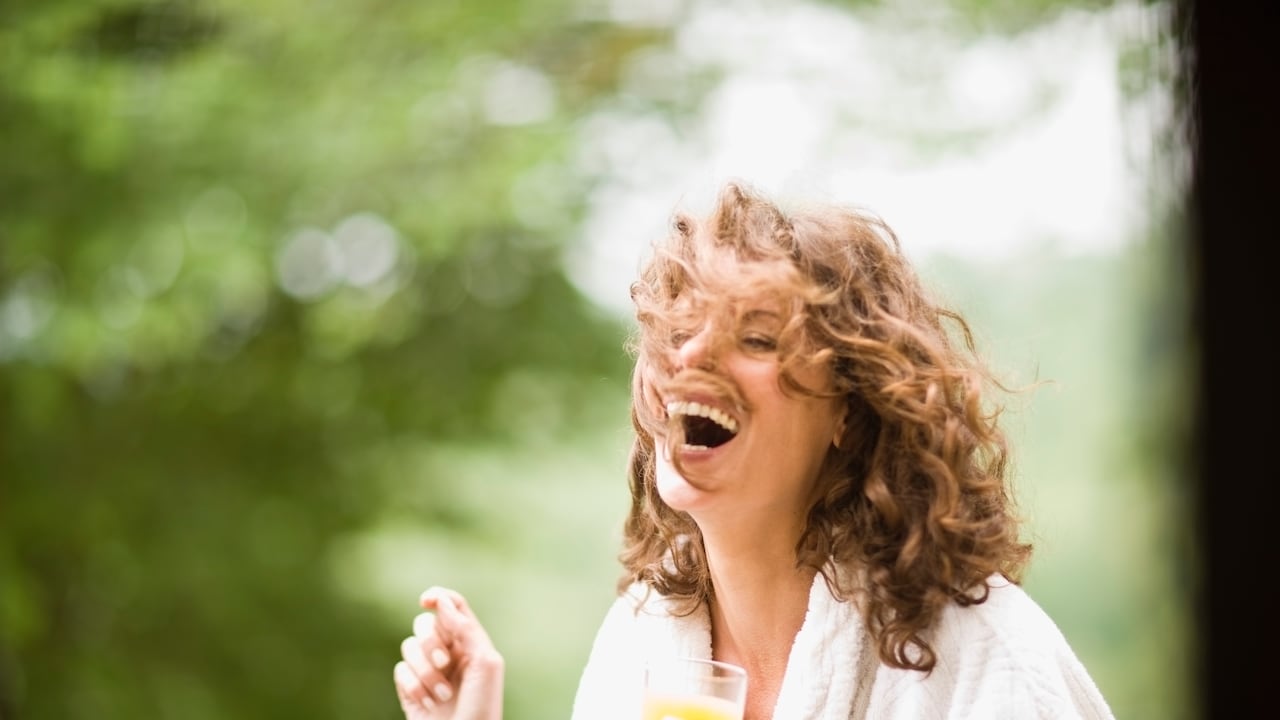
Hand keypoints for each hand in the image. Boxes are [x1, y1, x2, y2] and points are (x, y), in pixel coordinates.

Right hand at [394, 587, 503, 719]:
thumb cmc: (482, 707)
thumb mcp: (484, 662)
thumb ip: (465, 628)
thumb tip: (442, 601)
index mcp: (471, 642)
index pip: (452, 607)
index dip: (438, 597)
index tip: (426, 600)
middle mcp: (448, 653)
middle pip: (425, 624)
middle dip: (431, 642)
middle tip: (445, 664)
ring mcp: (427, 670)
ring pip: (409, 646)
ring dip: (425, 671)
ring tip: (441, 696)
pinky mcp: (410, 689)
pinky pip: (399, 670)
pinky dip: (411, 685)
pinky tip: (426, 703)